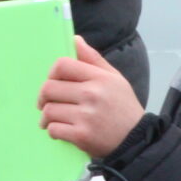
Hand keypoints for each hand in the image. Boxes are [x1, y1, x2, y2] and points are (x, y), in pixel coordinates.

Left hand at [37, 35, 144, 158]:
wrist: (137, 141)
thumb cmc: (123, 107)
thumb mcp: (115, 78)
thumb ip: (93, 59)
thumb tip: (74, 40)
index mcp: (99, 78)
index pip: (63, 65)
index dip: (51, 73)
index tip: (52, 81)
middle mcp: (92, 94)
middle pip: (49, 88)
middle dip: (43, 96)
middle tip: (45, 102)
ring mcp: (86, 116)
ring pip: (49, 110)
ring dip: (46, 116)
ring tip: (50, 119)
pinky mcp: (82, 136)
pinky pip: (54, 128)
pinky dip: (52, 130)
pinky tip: (59, 130)